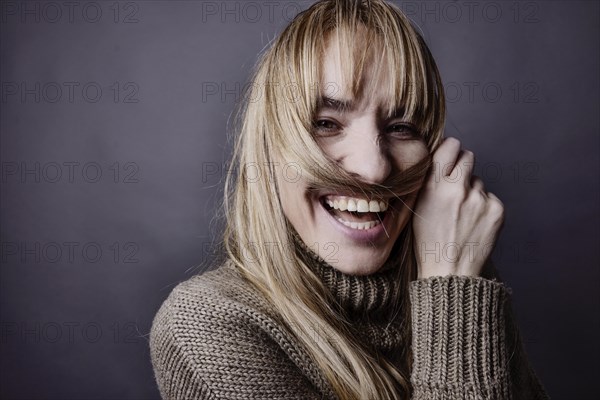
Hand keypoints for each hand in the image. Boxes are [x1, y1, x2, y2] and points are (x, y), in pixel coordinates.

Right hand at [412, 137, 504, 278]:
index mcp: (433, 187)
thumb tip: (444, 156)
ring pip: (478, 181)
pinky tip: (473, 222)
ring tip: (462, 214)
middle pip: (469, 156)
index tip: (451, 154)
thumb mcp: (418, 207)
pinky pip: (490, 198)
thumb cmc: (429, 241)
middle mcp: (457, 189)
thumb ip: (429, 181)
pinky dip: (483, 207)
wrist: (450, 272)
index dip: (451, 149)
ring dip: (472, 192)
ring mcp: (479, 199)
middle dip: (463, 166)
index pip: (450, 146)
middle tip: (457, 183)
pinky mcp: (496, 209)